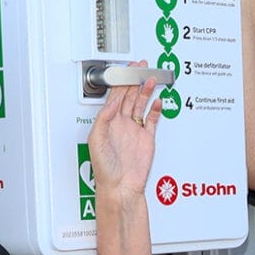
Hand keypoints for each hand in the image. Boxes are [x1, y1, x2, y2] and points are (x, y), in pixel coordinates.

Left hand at [88, 72, 160, 199]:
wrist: (121, 186)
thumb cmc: (105, 168)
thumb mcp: (96, 139)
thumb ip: (104, 118)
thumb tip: (112, 102)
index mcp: (108, 123)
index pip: (115, 96)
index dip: (120, 82)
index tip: (126, 70)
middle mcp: (121, 124)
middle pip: (129, 96)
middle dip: (134, 80)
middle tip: (140, 68)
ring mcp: (134, 130)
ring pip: (140, 104)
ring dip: (145, 91)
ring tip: (150, 79)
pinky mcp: (147, 138)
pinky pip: (152, 120)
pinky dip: (156, 109)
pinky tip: (158, 101)